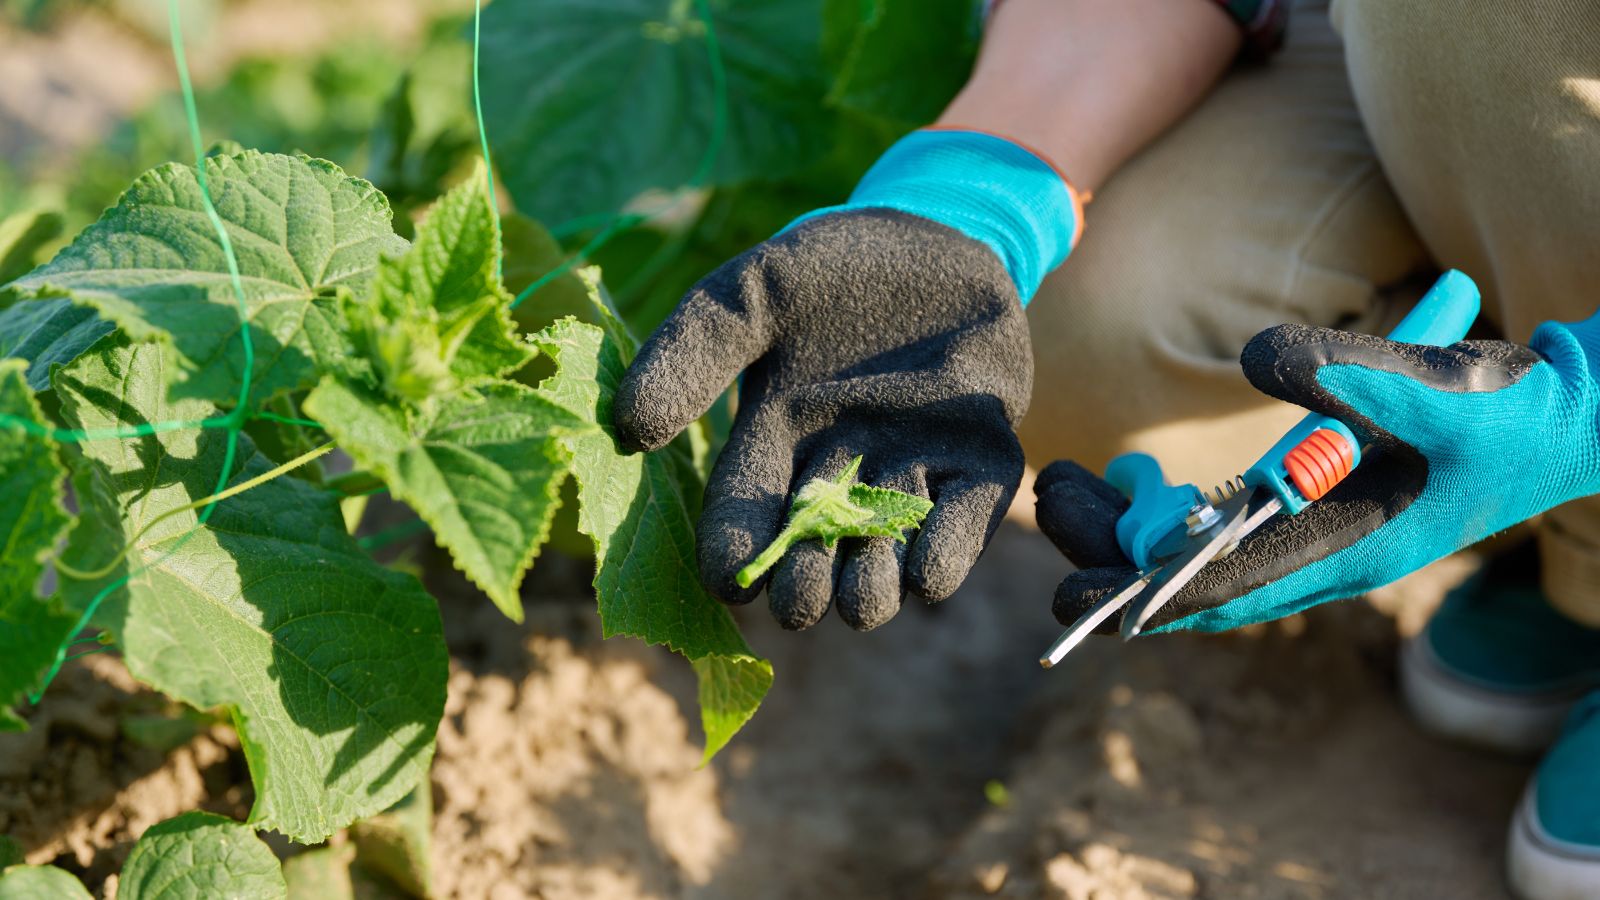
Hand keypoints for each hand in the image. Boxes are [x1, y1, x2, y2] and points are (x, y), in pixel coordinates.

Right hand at [613, 130, 1078, 630]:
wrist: (933, 231)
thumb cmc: (830, 268)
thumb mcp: (749, 294)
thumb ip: (690, 354)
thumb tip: (626, 433)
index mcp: (772, 444)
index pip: (740, 520)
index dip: (731, 559)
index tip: (729, 582)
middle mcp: (837, 474)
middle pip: (813, 561)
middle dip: (804, 588)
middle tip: (799, 595)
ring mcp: (908, 472)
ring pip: (885, 562)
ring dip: (870, 589)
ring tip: (859, 597)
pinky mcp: (977, 462)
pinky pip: (964, 528)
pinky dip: (945, 558)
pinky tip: (925, 570)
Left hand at [1039, 315, 1599, 633]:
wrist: (1567, 417)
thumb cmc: (1516, 412)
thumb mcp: (1443, 389)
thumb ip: (1354, 373)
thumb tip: (1254, 355)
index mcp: (1353, 551)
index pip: (1228, 589)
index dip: (1146, 598)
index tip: (1071, 603)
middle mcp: (1328, 555)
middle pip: (1199, 575)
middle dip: (1117, 550)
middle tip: (1054, 500)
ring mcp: (1323, 534)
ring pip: (1206, 550)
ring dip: (1135, 527)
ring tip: (1074, 482)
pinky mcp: (1322, 503)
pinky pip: (1230, 523)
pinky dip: (1175, 507)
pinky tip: (1133, 475)